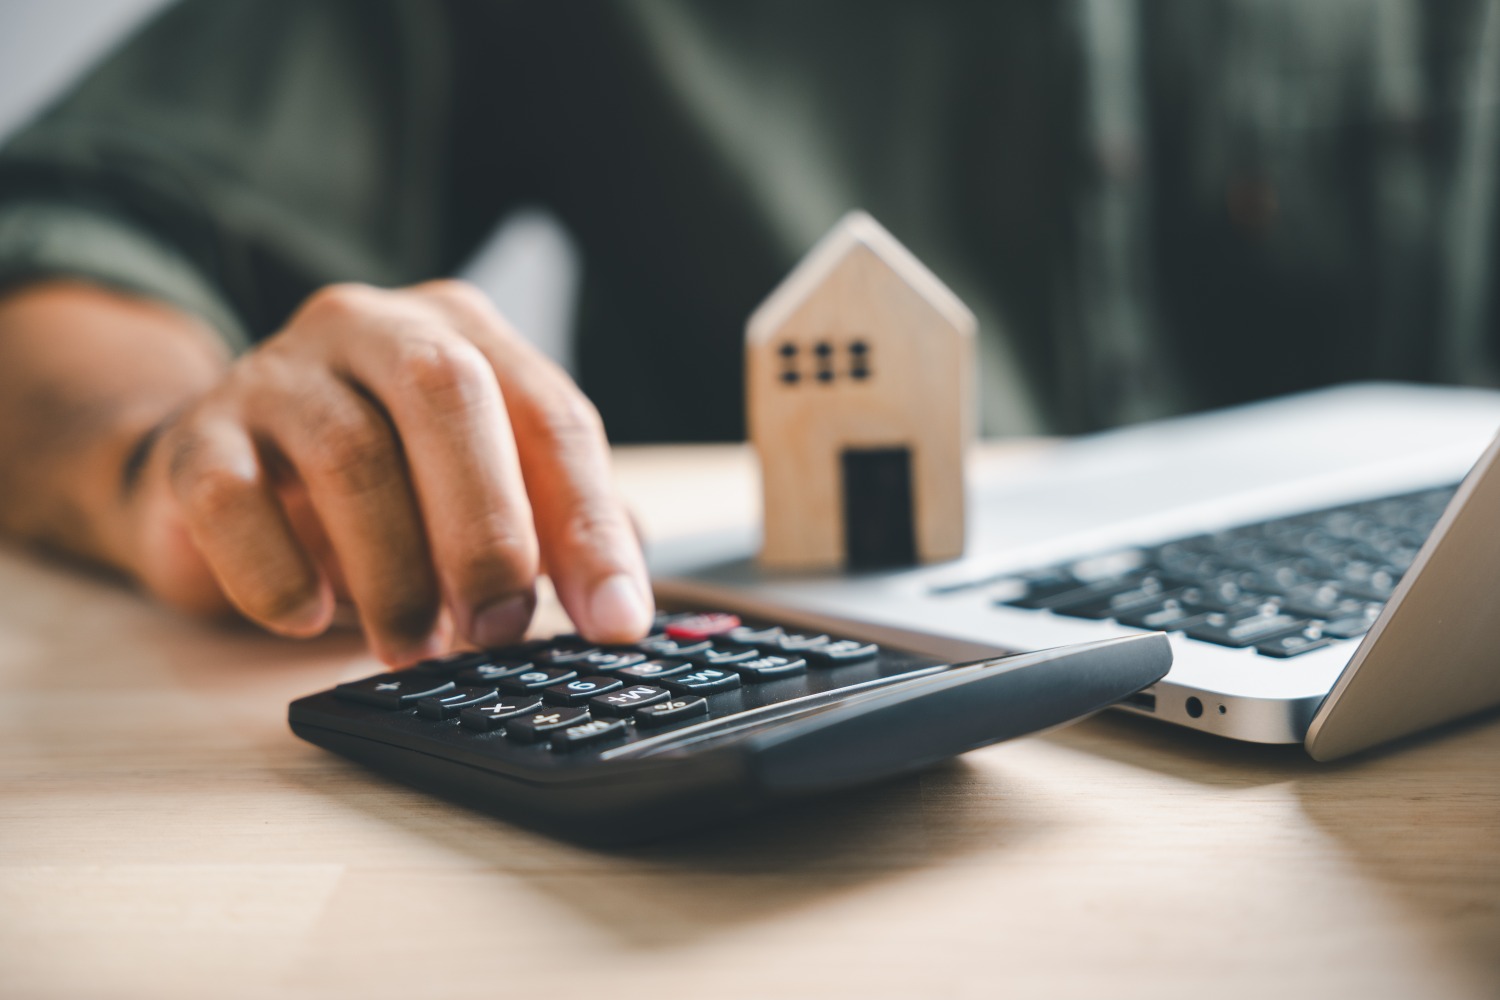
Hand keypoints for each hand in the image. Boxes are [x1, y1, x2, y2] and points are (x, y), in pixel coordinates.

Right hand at [127, 280, 650, 663]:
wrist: (226, 467)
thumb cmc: (386, 481)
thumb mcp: (484, 486)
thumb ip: (558, 527)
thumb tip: (622, 605)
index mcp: (467, 336)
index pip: (552, 417)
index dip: (590, 525)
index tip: (613, 621)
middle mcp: (377, 328)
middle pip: (448, 394)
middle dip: (486, 527)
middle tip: (496, 630)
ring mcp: (279, 372)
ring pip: (348, 451)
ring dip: (392, 570)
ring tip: (412, 646)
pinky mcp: (198, 436)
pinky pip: (230, 499)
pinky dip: (276, 572)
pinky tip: (307, 617)